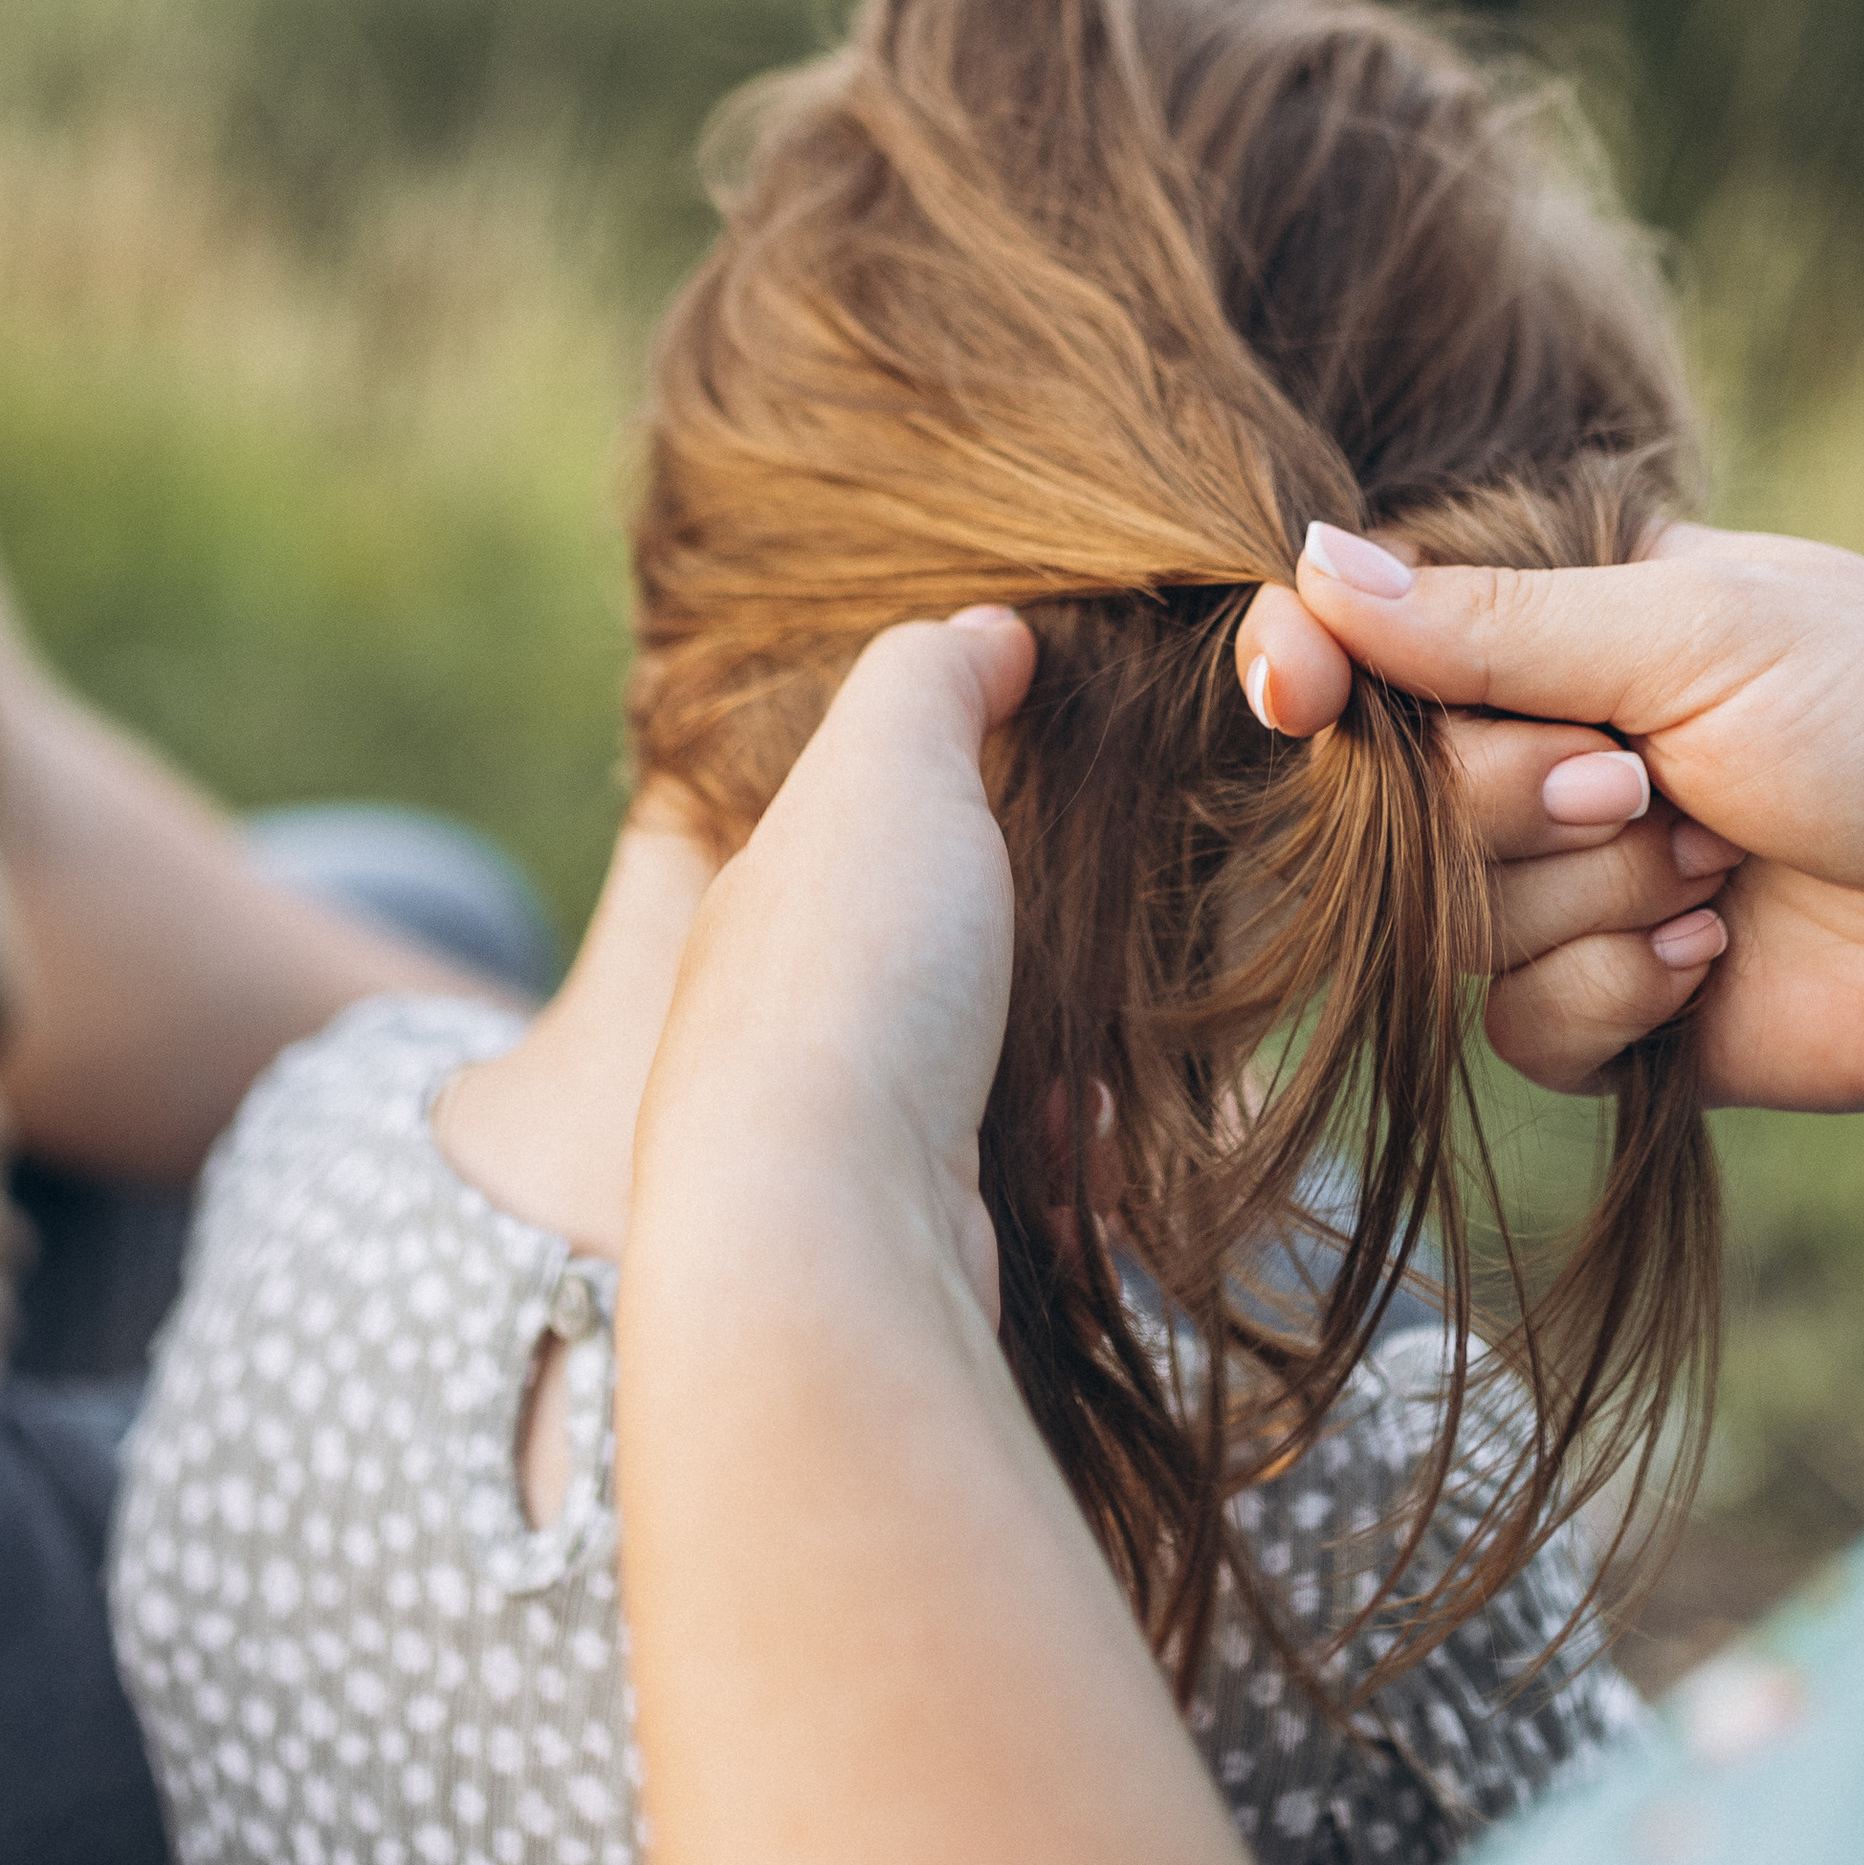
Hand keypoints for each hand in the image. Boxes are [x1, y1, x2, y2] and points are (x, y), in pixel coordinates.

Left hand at [637, 613, 1036, 1325]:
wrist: (821, 1224)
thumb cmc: (854, 979)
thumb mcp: (887, 764)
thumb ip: (929, 679)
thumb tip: (984, 630)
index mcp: (770, 900)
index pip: (866, 826)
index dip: (960, 801)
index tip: (1056, 794)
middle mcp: (780, 1019)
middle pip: (937, 958)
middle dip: (1036, 959)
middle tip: (1093, 956)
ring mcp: (833, 1137)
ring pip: (989, 1074)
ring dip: (1065, 1072)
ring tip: (1086, 1089)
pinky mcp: (894, 1234)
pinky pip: (1015, 1181)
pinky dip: (1063, 1167)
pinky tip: (1075, 1166)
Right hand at [1240, 525, 1863, 1112]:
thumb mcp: (1703, 632)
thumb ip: (1500, 624)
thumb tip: (1312, 571)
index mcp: (1570, 617)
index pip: (1373, 633)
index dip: (1313, 665)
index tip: (1295, 694)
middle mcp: (1553, 745)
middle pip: (1392, 791)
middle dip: (1513, 798)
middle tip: (1647, 785)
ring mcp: (1579, 882)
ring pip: (1446, 920)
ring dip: (1587, 898)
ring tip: (1722, 866)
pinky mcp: (1616, 1008)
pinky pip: (1516, 1028)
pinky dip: (1611, 992)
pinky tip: (1712, 961)